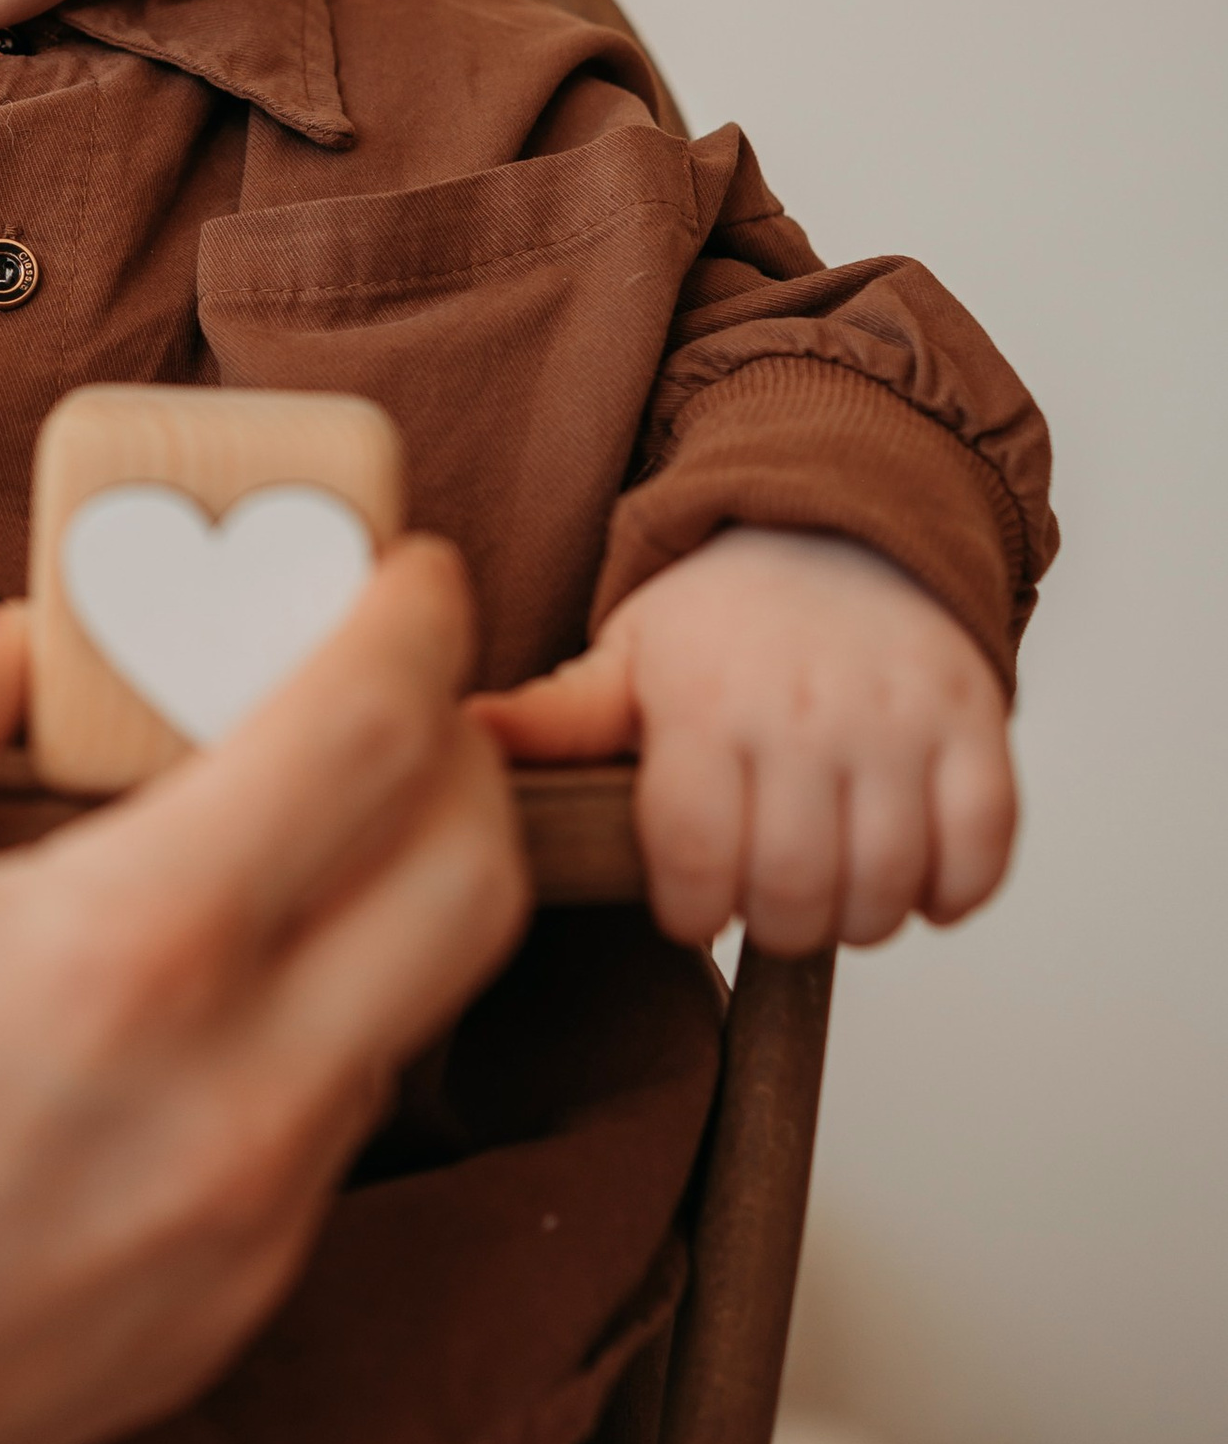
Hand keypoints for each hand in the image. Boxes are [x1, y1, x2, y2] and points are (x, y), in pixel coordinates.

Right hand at [0, 547, 524, 1443]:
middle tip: (382, 696)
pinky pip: (330, 1124)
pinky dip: (311, 1021)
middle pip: (475, 878)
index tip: (409, 573)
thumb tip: (24, 648)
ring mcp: (249, 1230)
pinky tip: (189, 993)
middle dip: (459, 754)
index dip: (415, 620)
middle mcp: (231, 1099)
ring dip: (386, 893)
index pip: (373, 734)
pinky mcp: (230, 1315)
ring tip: (272, 835)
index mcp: (122, 953)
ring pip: (413, 1009)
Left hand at [472, 529, 1016, 952]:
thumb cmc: (723, 615)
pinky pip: (982, 849)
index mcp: (702, 702)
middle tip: (765, 899)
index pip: (695, 861)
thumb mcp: (626, 654)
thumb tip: (459, 744)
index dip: (692, 912)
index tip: (692, 905)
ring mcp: (897, 718)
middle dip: (775, 923)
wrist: (841, 519)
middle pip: (795, 890)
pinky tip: (913, 874)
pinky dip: (953, 889)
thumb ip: (557, 718)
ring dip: (860, 916)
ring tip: (831, 885)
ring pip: (888, 886)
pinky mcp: (976, 722)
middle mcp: (802, 711)